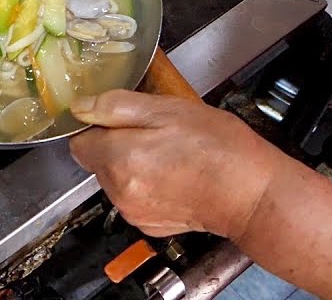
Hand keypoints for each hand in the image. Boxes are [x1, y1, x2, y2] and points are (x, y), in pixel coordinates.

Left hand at [68, 89, 285, 239]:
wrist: (253, 195)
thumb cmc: (218, 148)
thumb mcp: (168, 110)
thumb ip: (116, 107)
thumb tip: (80, 108)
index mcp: (119, 159)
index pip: (78, 141)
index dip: (97, 125)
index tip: (120, 118)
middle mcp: (119, 192)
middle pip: (97, 160)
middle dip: (118, 144)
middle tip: (157, 131)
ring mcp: (134, 212)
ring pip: (116, 178)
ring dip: (133, 164)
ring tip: (170, 152)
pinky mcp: (150, 224)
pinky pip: (134, 197)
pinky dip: (147, 184)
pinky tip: (175, 174)